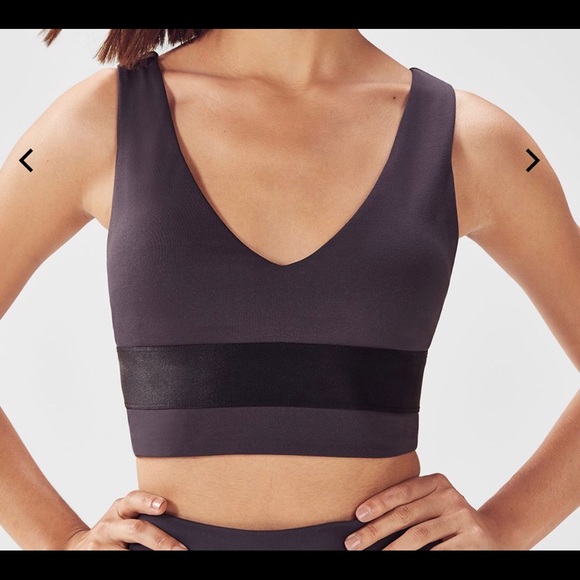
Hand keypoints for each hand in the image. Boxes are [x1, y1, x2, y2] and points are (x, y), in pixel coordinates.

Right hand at [63, 490, 187, 549]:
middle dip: (160, 540)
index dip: (148, 501)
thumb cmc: (113, 529)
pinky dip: (136, 559)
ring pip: (127, 552)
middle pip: (136, 529)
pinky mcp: (98, 558)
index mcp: (120, 508)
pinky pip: (119, 560)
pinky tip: (150, 561)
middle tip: (180, 549)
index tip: (163, 505)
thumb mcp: (123, 516)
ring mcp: (102, 544)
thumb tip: (177, 525)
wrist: (79, 546)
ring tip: (169, 556)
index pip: (134, 500)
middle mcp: (109, 525)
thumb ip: (143, 516)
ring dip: (148, 554)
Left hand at [344, 473, 500, 549]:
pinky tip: (399, 559)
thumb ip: (411, 505)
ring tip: (373, 556)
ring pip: (418, 536)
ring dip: (391, 549)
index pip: (402, 491)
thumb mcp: (435, 502)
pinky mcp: (471, 540)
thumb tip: (368, 520)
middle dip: (375, 530)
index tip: (358, 514)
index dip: (379, 502)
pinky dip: (416, 558)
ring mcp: (461, 518)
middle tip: (353, 542)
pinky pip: (437, 552)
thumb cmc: (451, 518)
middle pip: (405, 515)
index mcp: (437, 482)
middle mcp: (449, 497)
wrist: (496, 533)